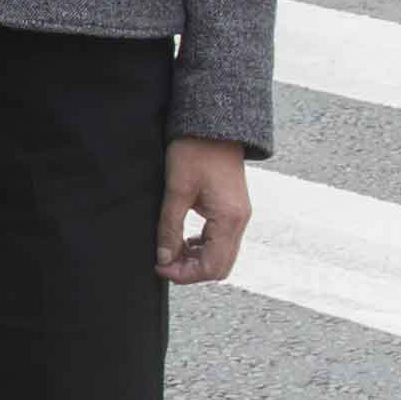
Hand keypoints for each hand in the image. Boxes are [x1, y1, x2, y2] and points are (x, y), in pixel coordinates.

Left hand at [157, 138, 252, 285]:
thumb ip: (170, 227)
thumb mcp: (176, 190)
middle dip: (191, 270)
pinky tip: (184, 238)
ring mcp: (239, 216)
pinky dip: (202, 246)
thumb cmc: (196, 151)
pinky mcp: (233, 210)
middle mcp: (240, 221)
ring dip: (196, 259)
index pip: (211, 266)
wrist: (214, 125)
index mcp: (229, 219)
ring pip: (221, 255)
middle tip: (164, 262)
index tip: (160, 267)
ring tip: (170, 250)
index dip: (184, 274)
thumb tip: (164, 258)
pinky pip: (221, 240)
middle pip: (220, 266)